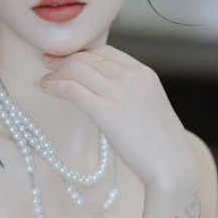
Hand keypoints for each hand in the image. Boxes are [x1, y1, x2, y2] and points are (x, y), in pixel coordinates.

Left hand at [38, 45, 194, 188]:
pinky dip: (54, 86)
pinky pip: (72, 89)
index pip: (104, 51)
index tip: (66, 59)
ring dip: (55, 72)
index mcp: (143, 72)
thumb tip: (103, 90)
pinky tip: (46, 90)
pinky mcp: (106, 112)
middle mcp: (131, 76)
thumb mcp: (149, 105)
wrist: (172, 165)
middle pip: (87, 57)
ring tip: (45, 81)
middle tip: (47, 65)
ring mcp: (119, 92)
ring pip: (76, 69)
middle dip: (63, 59)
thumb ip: (130, 91)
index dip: (81, 53)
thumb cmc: (161, 144)